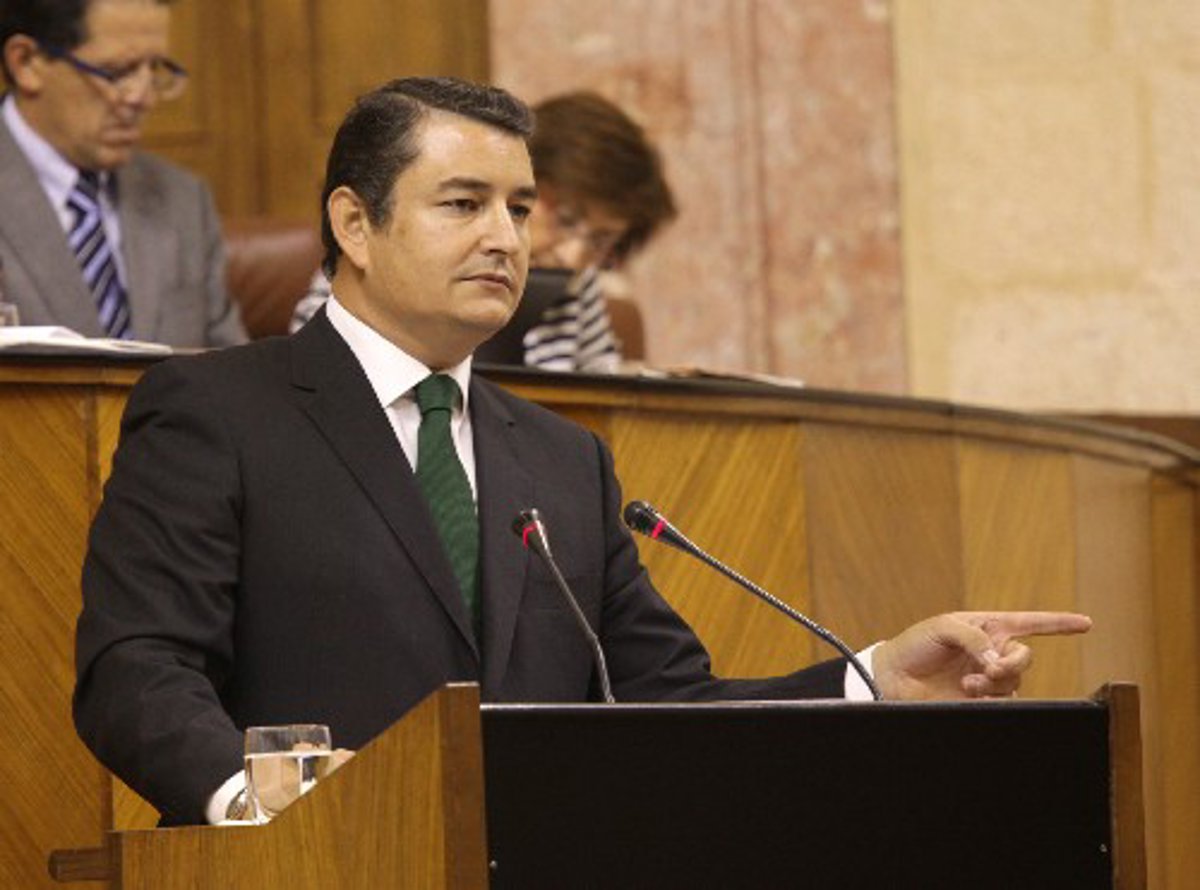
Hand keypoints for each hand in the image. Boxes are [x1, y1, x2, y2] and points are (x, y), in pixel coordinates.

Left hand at [871, 611, 1091, 700]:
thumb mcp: (942, 628)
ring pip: (1013, 682)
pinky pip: (1003, 702)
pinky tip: (969, 694)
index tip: (1086, 624)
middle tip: (990, 668)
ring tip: (967, 683)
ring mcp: (987, 678)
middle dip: (1013, 663)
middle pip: (1024, 658)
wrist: (892, 677)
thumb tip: (998, 662)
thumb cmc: (915, 645)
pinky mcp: (979, 702)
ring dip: (995, 682)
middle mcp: (992, 653)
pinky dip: (991, 698)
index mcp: (987, 628)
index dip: (1059, 624)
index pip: (1030, 623)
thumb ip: (975, 638)